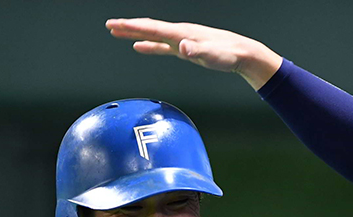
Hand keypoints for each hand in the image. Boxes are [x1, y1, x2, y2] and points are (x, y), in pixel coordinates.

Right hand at [105, 18, 282, 88]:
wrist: (243, 54)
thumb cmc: (229, 55)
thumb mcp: (213, 55)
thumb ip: (197, 50)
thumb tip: (181, 46)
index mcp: (182, 34)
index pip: (152, 29)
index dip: (132, 27)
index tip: (115, 25)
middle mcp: (180, 34)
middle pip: (149, 28)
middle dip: (128, 26)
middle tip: (109, 25)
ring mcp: (182, 40)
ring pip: (153, 35)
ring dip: (135, 34)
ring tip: (118, 32)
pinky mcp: (186, 48)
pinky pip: (162, 46)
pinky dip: (149, 46)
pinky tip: (140, 47)